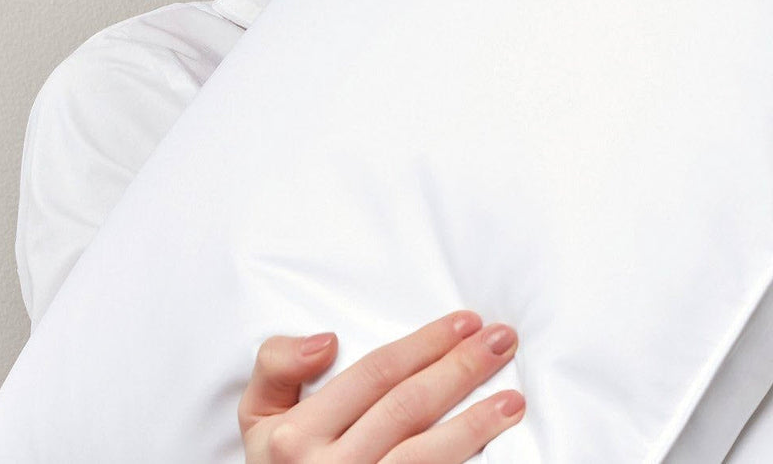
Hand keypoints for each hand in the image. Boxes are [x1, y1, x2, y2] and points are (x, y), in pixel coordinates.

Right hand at [237, 309, 525, 462]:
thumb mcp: (259, 416)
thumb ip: (277, 367)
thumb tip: (327, 341)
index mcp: (294, 436)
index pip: (374, 375)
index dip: (424, 344)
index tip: (464, 323)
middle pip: (408, 407)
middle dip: (460, 369)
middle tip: (501, 341)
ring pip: (426, 455)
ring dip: (476, 423)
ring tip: (513, 399)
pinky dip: (466, 463)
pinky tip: (494, 445)